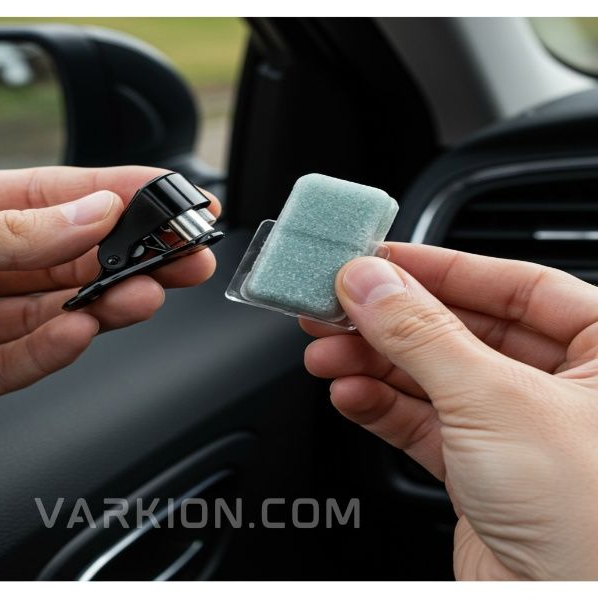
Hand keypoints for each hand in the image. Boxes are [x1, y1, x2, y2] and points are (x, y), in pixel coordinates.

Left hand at [0, 166, 219, 449]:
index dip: (117, 198)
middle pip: (65, 259)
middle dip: (129, 257)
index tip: (173, 201)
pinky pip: (13, 365)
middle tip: (184, 258)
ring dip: (100, 305)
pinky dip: (49, 352)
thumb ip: (1, 230)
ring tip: (142, 297)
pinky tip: (78, 332)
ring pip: (49, 312)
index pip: (52, 198)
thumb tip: (89, 214)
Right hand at [302, 243, 597, 579]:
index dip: (440, 266)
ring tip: (326, 351)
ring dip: (373, 363)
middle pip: (460, 329)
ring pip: (432, 376)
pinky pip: (422, 422)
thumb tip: (370, 282)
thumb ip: (422, 334)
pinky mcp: (480, 471)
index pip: (513, 283)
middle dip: (391, 321)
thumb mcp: (493, 402)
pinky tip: (350, 394)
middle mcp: (564, 387)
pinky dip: (381, 407)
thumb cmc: (587, 521)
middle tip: (336, 305)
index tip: (379, 258)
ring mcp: (517, 430)